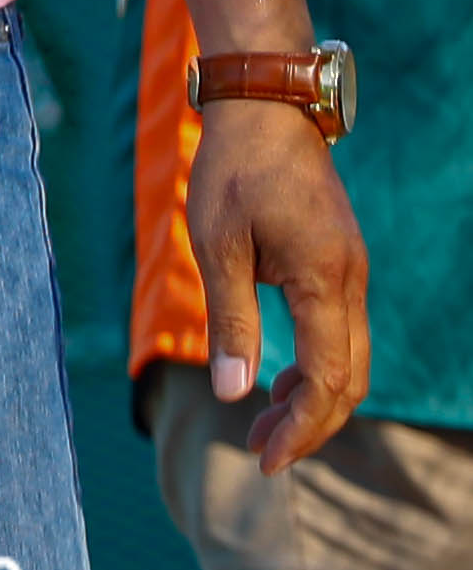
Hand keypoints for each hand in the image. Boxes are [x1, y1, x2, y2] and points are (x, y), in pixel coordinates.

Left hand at [184, 96, 367, 470]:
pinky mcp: (339, 263)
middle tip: (260, 454)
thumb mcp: (218, 245)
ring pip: (349, 359)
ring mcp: (351, 273)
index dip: (302, 428)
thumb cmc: (233, 170)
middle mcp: (351, 282)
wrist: (266, 108)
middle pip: (350, 380)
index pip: (329, 380)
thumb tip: (233, 393)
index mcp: (325, 281)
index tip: (268, 461)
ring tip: (261, 425)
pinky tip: (274, 379)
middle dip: (309, 424)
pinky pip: (339, 332)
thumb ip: (231, 320)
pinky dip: (314, 365)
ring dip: (311, 398)